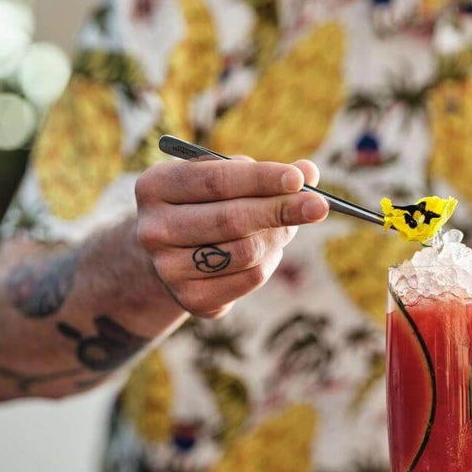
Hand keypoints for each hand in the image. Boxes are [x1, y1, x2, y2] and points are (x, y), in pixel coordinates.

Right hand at [134, 156, 328, 318]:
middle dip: (281, 210)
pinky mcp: (190, 299)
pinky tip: (267, 251)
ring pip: (246, 251)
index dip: (261, 179)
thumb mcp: (224, 179)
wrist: (171, 254)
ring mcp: (167, 269)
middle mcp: (153, 229)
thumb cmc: (206, 204)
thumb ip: (265, 173)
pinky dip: (270, 262)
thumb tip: (309, 172)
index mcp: (155, 186)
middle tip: (319, 206)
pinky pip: (250, 279)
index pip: (216, 180)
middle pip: (231, 219)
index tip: (299, 179)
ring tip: (285, 227)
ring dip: (278, 237)